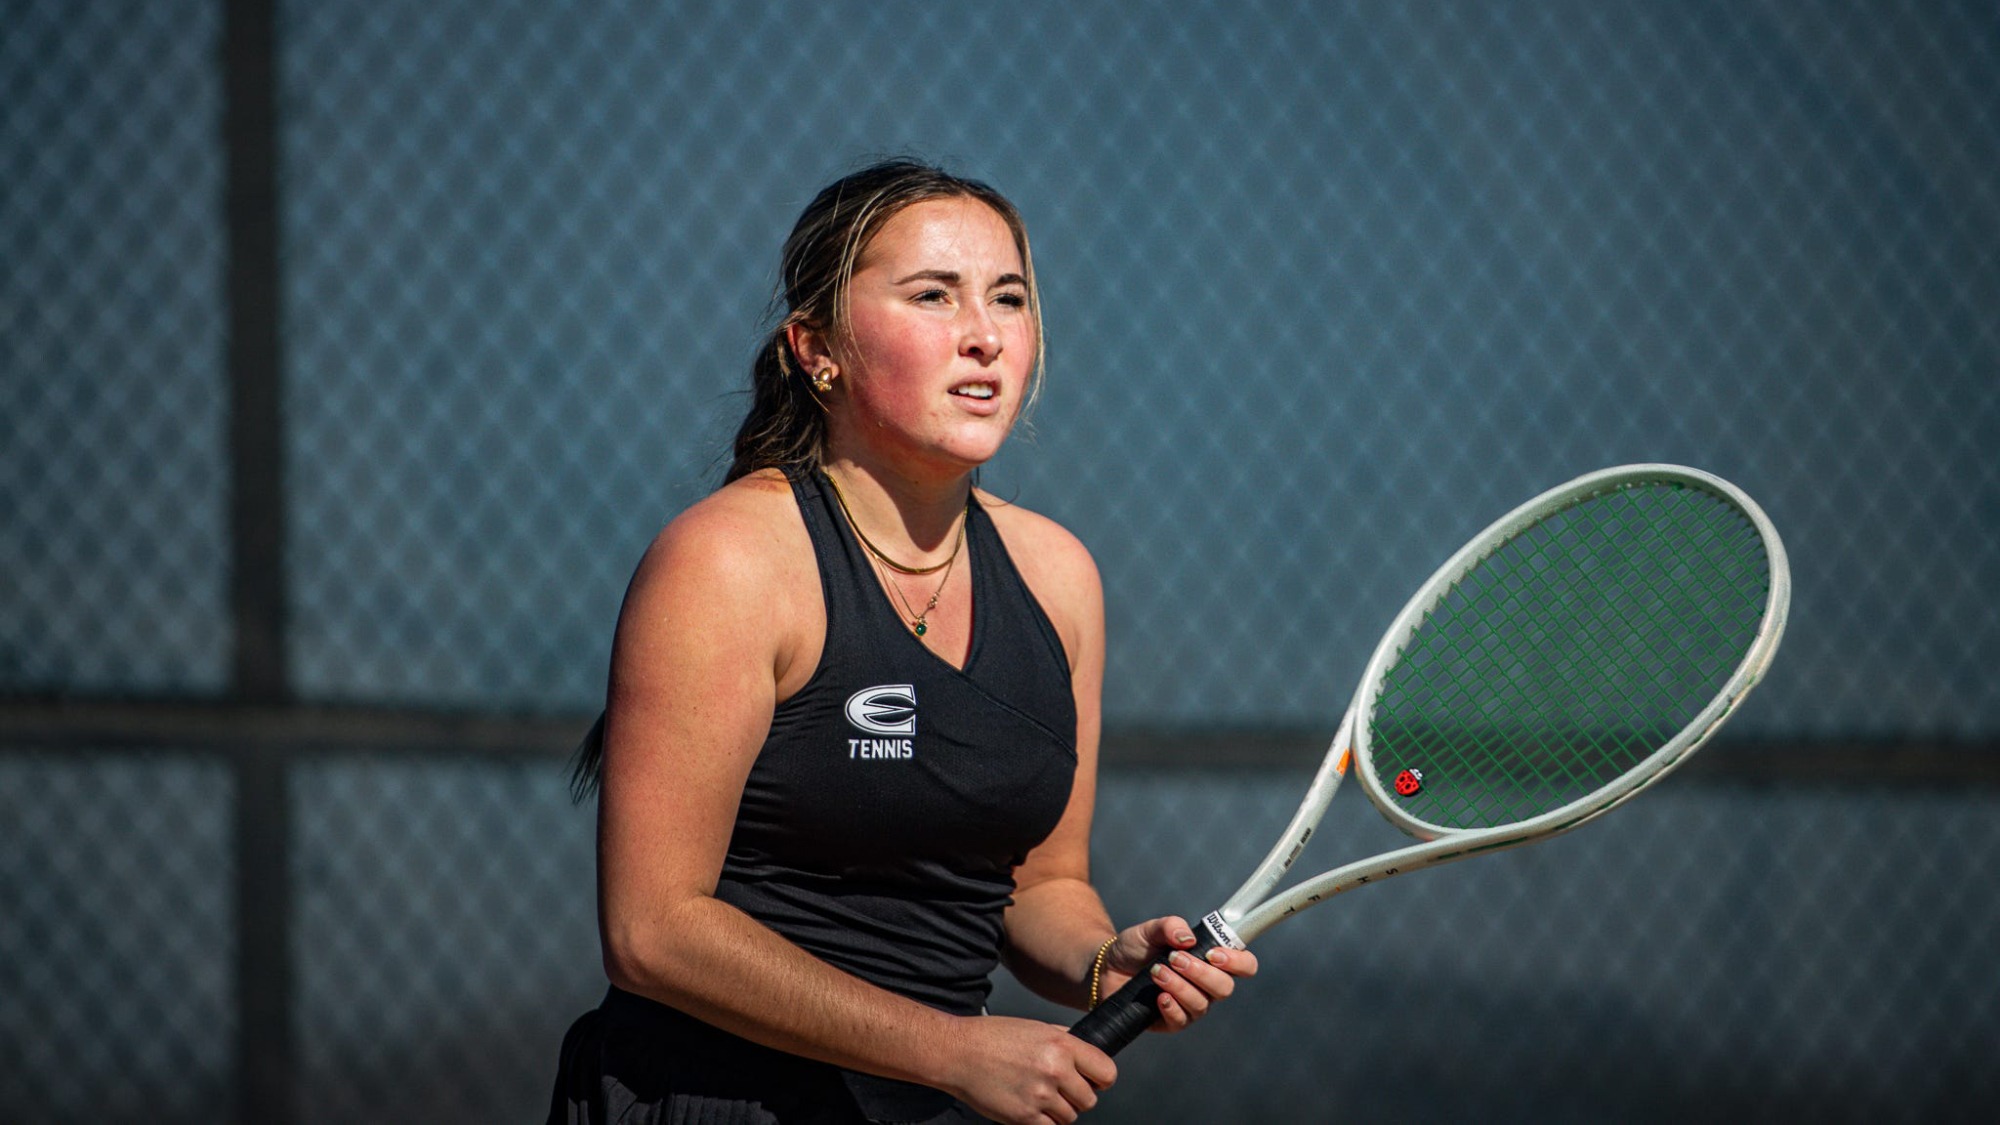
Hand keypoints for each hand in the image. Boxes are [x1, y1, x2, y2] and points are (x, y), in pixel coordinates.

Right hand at [939, 1015, 1116, 1124]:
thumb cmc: (991, 1037)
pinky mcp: (1024, 1117)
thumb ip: (1063, 1039)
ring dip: (1058, 1110)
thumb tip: (1085, 1051)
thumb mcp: (1035, 1027)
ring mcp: (1040, 1096)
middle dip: (1076, 1096)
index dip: (1100, 1079)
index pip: (1106, 1072)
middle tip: (1058, 1088)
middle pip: (1089, 1099)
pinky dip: (1043, 1121)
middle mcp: (1055, 1070)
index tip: (1093, 1080)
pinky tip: (1029, 1106)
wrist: (958, 1053)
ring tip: (1038, 1095)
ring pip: (1070, 1117)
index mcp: (1062, 1044)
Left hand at [1098, 916, 1259, 1032]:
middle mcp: (1206, 985)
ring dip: (1180, 986)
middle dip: (1201, 973)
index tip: (1214, 954)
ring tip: (1156, 971)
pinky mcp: (1171, 1021)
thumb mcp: (1150, 929)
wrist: (1106, 968)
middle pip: (1225, 988)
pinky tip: (1158, 996)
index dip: (1238, 961)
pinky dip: (1171, 1006)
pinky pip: (1181, 1020)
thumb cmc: (1135, 947)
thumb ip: (1170, 926)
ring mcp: (1190, 1005)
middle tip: (1175, 959)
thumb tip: (1187, 938)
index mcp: (1211, 961)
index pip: (1244, 965)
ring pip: (1201, 1004)